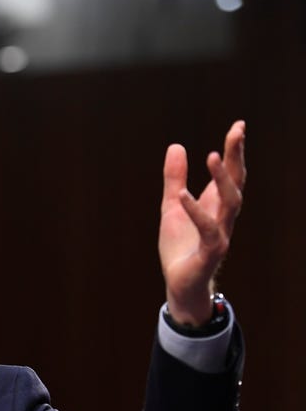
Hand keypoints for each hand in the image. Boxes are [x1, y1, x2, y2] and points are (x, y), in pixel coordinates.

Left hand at [159, 120, 245, 325]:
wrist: (180, 284)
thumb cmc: (181, 246)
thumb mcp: (172, 206)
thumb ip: (174, 179)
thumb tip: (176, 146)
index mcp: (216, 204)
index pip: (231, 173)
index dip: (235, 150)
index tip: (239, 125)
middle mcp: (224, 216)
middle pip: (237, 182)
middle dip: (237, 157)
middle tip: (237, 132)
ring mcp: (220, 233)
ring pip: (231, 203)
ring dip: (223, 180)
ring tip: (213, 156)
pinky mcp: (210, 252)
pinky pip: (208, 230)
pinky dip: (196, 212)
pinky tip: (184, 196)